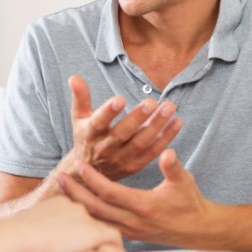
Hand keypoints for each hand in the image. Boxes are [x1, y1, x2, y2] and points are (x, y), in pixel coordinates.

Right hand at [12, 197, 130, 251]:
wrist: (14, 238)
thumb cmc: (11, 248)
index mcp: (57, 207)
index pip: (81, 221)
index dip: (86, 242)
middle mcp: (74, 208)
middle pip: (99, 228)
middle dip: (105, 251)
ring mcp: (85, 219)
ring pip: (111, 240)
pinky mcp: (92, 232)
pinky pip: (114, 248)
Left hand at [58, 149, 213, 247]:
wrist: (200, 230)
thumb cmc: (191, 202)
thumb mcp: (185, 181)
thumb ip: (173, 167)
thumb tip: (167, 152)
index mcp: (144, 206)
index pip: (110, 193)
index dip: (93, 179)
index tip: (79, 164)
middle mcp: (133, 222)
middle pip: (96, 209)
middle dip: (75, 194)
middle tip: (59, 177)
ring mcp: (130, 231)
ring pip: (97, 219)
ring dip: (79, 204)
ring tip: (63, 190)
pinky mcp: (130, 234)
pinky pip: (103, 225)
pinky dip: (89, 215)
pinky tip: (78, 204)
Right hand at [64, 75, 181, 180]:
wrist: (89, 174)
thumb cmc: (85, 138)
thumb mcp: (79, 118)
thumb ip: (80, 97)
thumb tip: (74, 77)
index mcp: (91, 134)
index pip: (99, 122)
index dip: (109, 112)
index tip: (120, 99)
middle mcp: (106, 148)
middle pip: (123, 133)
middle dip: (138, 118)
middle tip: (152, 101)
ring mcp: (122, 158)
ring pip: (141, 142)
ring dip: (157, 125)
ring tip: (169, 107)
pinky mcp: (135, 165)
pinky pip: (153, 151)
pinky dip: (166, 138)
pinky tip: (177, 123)